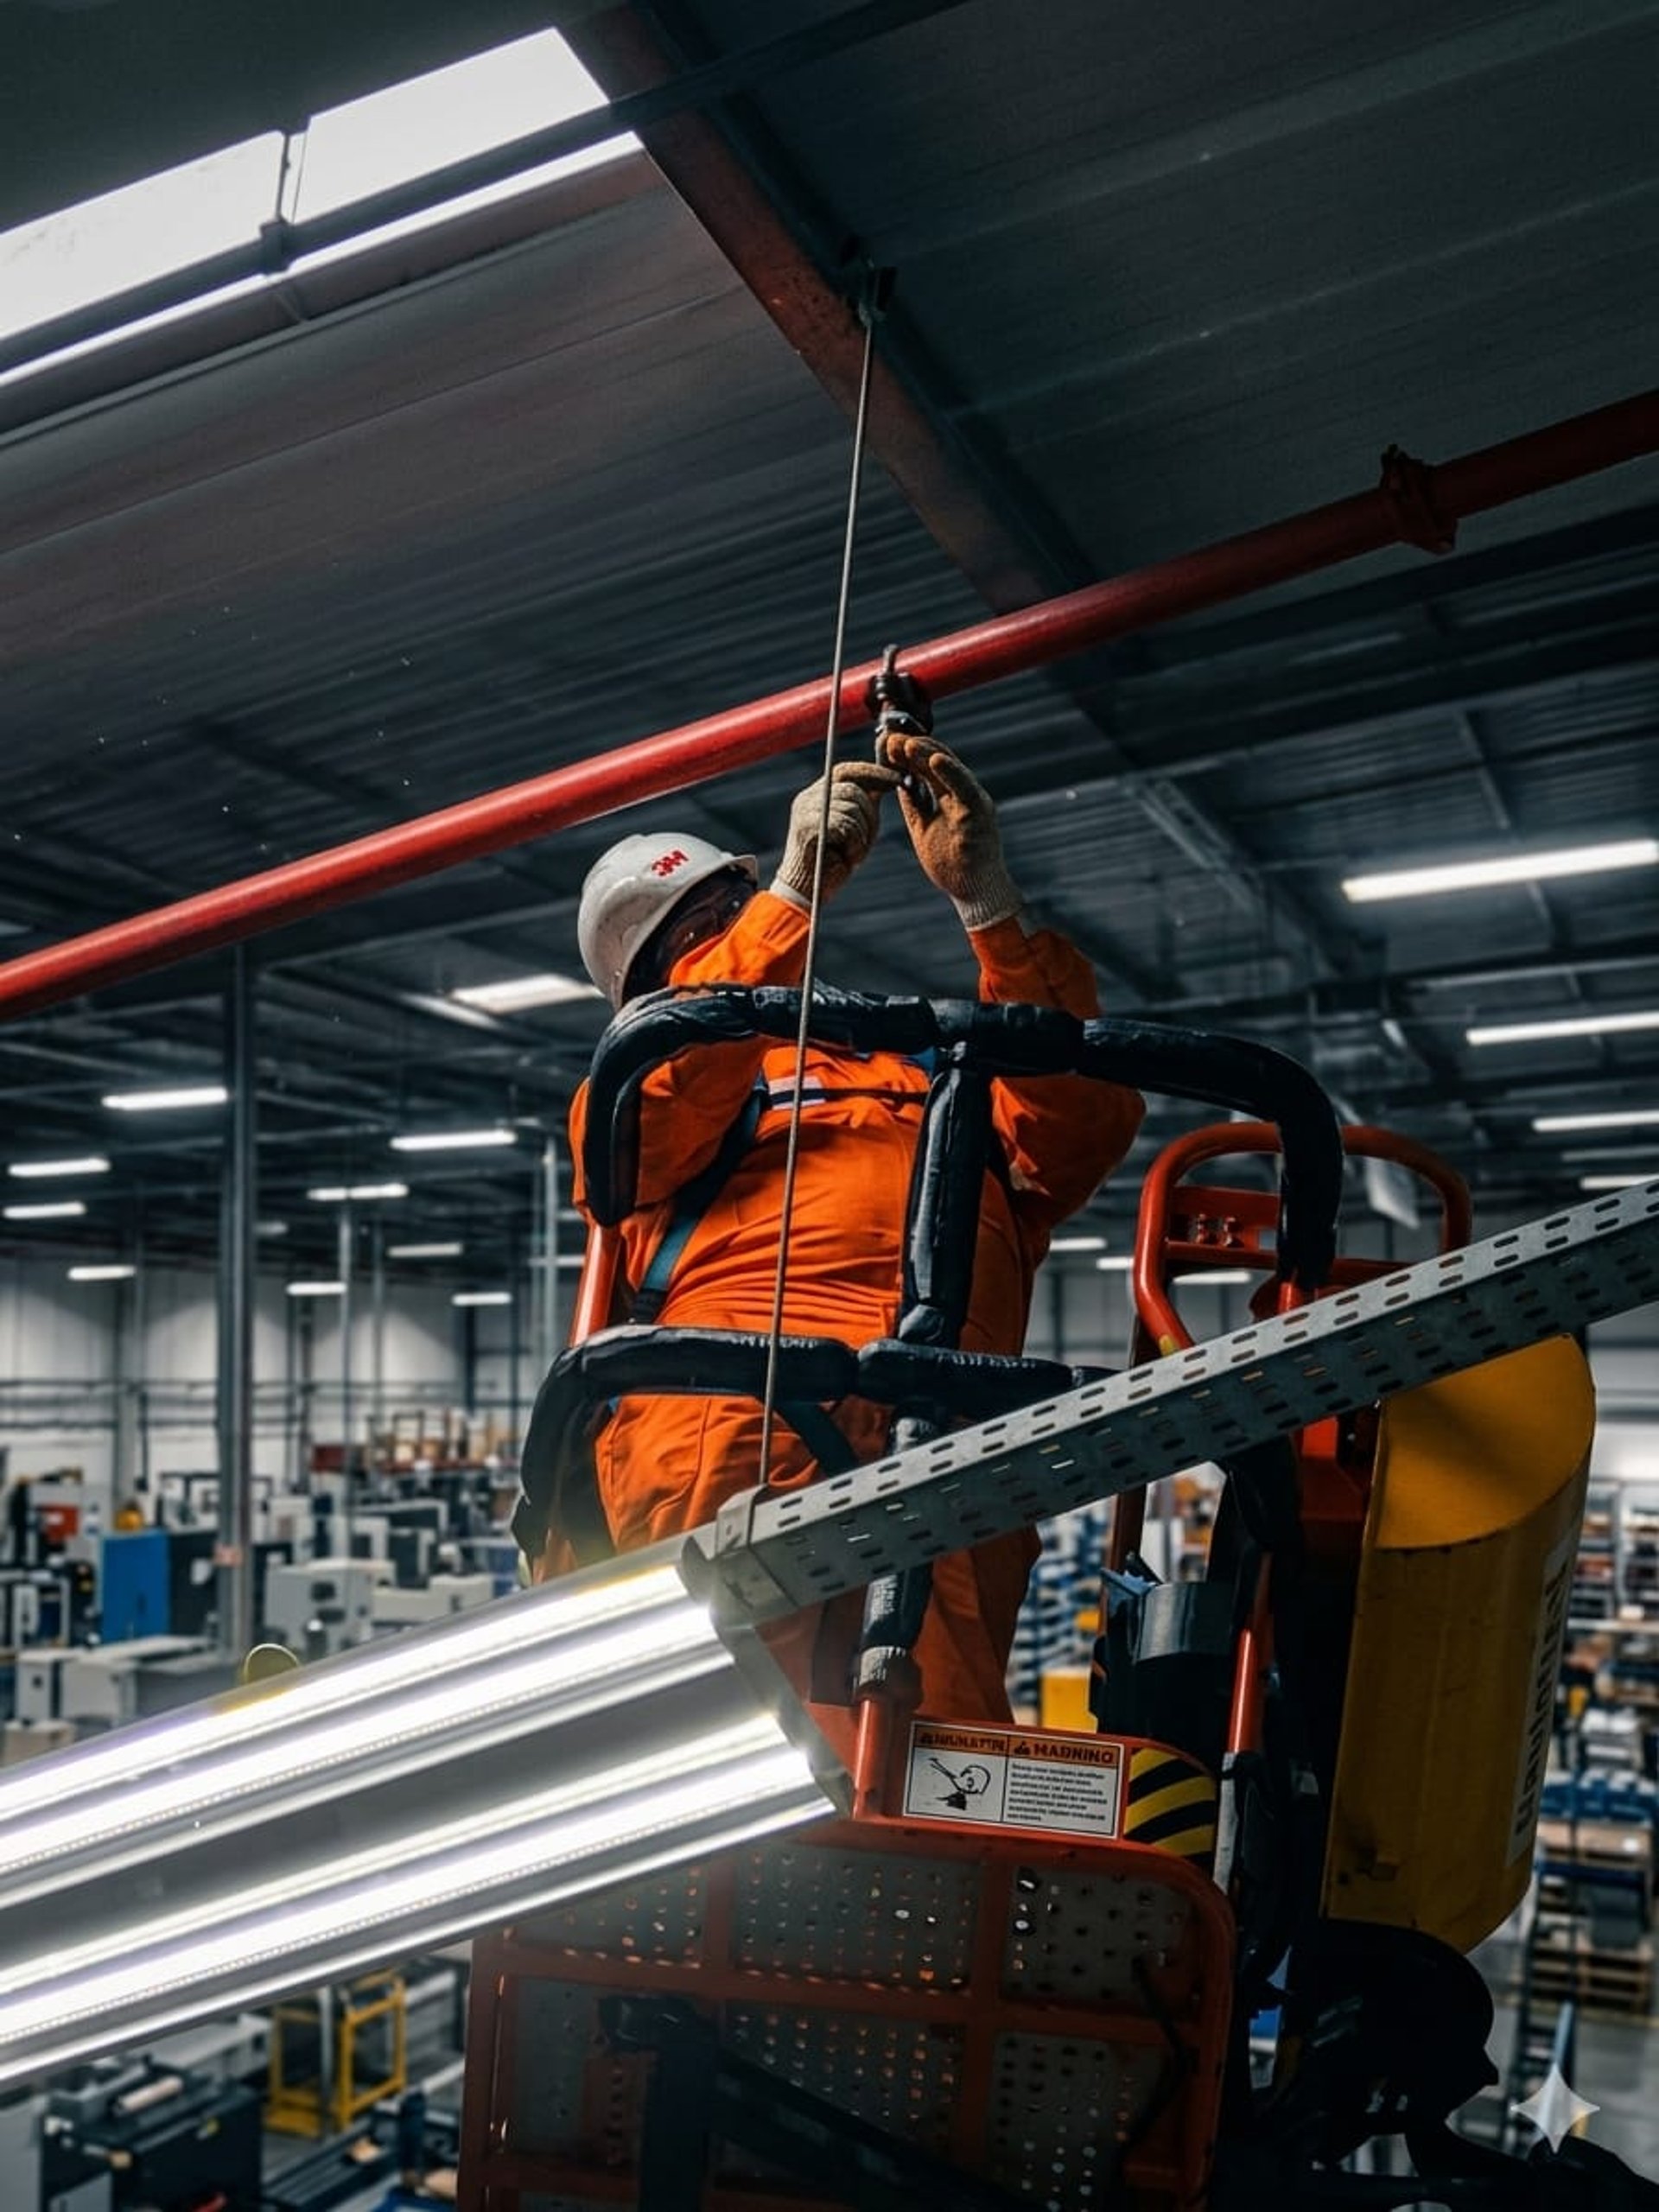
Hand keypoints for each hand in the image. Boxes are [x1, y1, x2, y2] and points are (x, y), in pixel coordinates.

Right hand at [770, 759, 899, 907]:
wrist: (808, 892)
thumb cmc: (836, 860)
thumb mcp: (857, 825)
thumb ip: (867, 802)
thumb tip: (892, 779)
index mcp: (817, 794)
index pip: (847, 771)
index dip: (875, 773)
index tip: (900, 781)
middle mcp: (807, 798)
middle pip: (852, 788)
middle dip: (869, 813)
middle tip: (866, 839)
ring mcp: (805, 812)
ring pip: (851, 807)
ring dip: (862, 834)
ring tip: (852, 853)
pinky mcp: (806, 828)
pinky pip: (845, 826)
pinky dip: (854, 845)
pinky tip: (845, 859)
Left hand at [880, 732, 1021, 929]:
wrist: (975, 892)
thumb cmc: (953, 864)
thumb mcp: (924, 828)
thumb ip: (915, 804)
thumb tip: (898, 780)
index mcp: (951, 797)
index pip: (929, 767)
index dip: (909, 752)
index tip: (888, 743)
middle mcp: (964, 796)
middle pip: (939, 762)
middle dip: (915, 747)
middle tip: (892, 738)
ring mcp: (973, 804)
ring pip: (952, 769)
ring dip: (929, 753)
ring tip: (907, 742)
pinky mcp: (979, 816)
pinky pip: (965, 789)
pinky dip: (951, 772)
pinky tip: (934, 759)